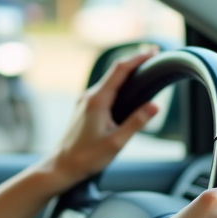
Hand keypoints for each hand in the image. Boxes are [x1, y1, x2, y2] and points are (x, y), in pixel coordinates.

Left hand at [39, 49, 159, 187]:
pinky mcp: (84, 108)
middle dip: (134, 62)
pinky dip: (118, 84)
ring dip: (126, 73)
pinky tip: (127, 89)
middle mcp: (89, 96)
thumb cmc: (87, 157)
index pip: (119, 71)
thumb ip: (136, 122)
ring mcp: (85, 101)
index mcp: (97, 100)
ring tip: (144, 69)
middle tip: (153, 55)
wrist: (61, 166)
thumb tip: (155, 106)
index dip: (137, 59)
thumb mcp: (116, 142)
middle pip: (114, 72)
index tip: (152, 51)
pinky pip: (104, 90)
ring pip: (108, 81)